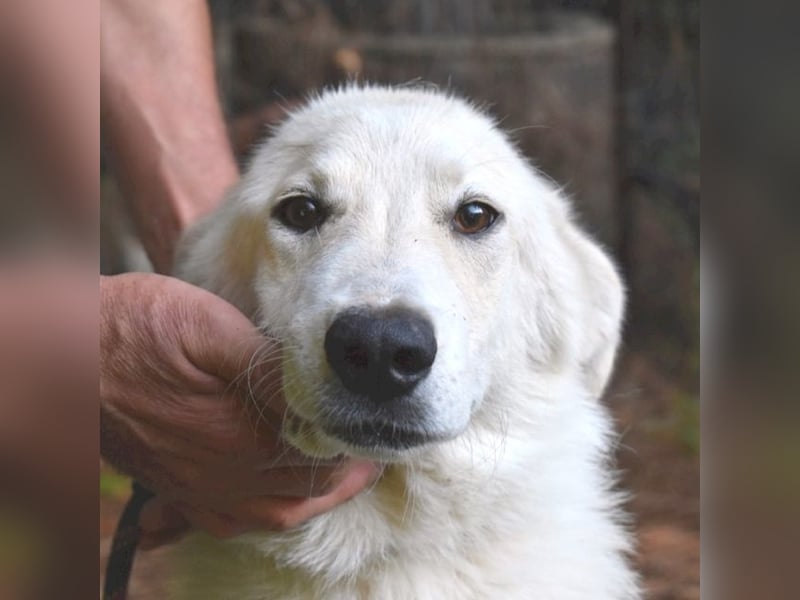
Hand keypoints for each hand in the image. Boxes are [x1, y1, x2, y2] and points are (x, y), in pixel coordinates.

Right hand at [100, 273, 376, 546]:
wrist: (62, 358)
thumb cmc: (135, 333)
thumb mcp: (209, 328)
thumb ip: (268, 366)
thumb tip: (320, 392)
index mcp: (242, 440)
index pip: (324, 459)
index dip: (358, 444)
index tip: (383, 426)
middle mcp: (225, 479)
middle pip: (308, 491)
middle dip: (348, 470)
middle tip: (374, 443)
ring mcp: (201, 492)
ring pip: (279, 511)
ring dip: (317, 493)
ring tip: (342, 467)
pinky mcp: (180, 491)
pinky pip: (238, 518)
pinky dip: (272, 508)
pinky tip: (283, 490)